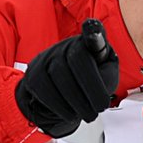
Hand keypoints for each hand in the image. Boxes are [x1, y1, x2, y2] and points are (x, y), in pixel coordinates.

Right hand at [14, 19, 118, 137]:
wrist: (59, 97)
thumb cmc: (87, 84)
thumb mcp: (105, 78)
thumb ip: (108, 75)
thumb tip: (102, 79)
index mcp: (88, 44)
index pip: (92, 33)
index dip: (93, 31)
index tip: (93, 28)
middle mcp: (66, 45)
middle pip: (78, 59)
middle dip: (92, 87)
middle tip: (100, 107)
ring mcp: (47, 57)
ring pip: (59, 74)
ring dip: (77, 101)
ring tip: (88, 115)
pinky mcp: (34, 73)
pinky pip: (44, 88)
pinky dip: (60, 105)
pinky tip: (70, 114)